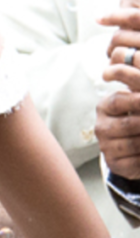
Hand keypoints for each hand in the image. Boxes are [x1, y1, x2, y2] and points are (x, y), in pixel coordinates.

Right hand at [96, 64, 139, 179]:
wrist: (134, 149)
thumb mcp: (137, 101)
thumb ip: (137, 84)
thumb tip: (137, 74)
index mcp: (106, 106)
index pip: (121, 101)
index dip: (139, 101)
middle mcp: (101, 126)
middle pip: (129, 124)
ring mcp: (106, 146)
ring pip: (134, 144)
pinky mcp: (115, 164)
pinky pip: (134, 163)